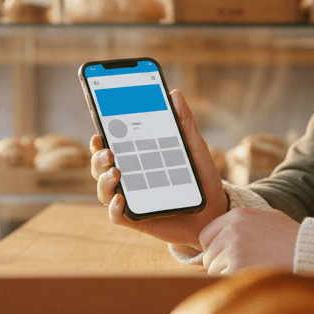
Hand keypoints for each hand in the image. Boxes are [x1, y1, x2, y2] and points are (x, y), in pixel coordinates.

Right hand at [88, 89, 226, 248]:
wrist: (215, 212)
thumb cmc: (201, 179)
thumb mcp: (195, 148)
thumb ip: (184, 123)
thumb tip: (174, 94)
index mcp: (138, 158)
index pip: (111, 146)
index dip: (99, 139)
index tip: (99, 131)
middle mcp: (129, 178)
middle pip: (101, 167)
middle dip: (98, 157)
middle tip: (108, 152)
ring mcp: (131, 198)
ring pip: (103, 189)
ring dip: (104, 179)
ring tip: (116, 172)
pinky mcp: (136, 219)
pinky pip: (116, 215)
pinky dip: (114, 208)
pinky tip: (121, 199)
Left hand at [198, 207, 299, 274]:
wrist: (306, 250)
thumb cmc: (289, 236)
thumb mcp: (266, 218)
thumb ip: (243, 223)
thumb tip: (222, 235)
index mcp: (236, 215)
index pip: (205, 236)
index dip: (212, 249)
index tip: (221, 256)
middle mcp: (231, 229)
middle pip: (208, 255)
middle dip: (219, 264)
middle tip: (238, 268)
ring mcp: (233, 248)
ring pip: (213, 270)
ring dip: (226, 274)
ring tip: (248, 271)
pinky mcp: (237, 266)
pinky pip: (223, 279)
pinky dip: (234, 282)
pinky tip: (251, 277)